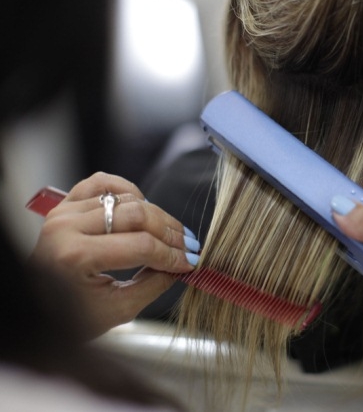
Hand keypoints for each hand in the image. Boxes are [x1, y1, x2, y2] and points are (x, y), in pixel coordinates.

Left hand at [30, 172, 199, 336]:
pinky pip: (104, 183)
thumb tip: (181, 265)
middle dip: (170, 232)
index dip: (172, 254)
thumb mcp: (116, 310)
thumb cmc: (69, 315)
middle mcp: (67, 227)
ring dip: (156, 214)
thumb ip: (153, 284)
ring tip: (169, 233)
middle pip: (138, 215)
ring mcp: (65, 211)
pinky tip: (142, 207)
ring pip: (127, 198)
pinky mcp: (66, 203)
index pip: (141, 246)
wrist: (37, 307)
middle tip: (188, 247)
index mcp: (75, 257)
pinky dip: (129, 191)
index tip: (190, 262)